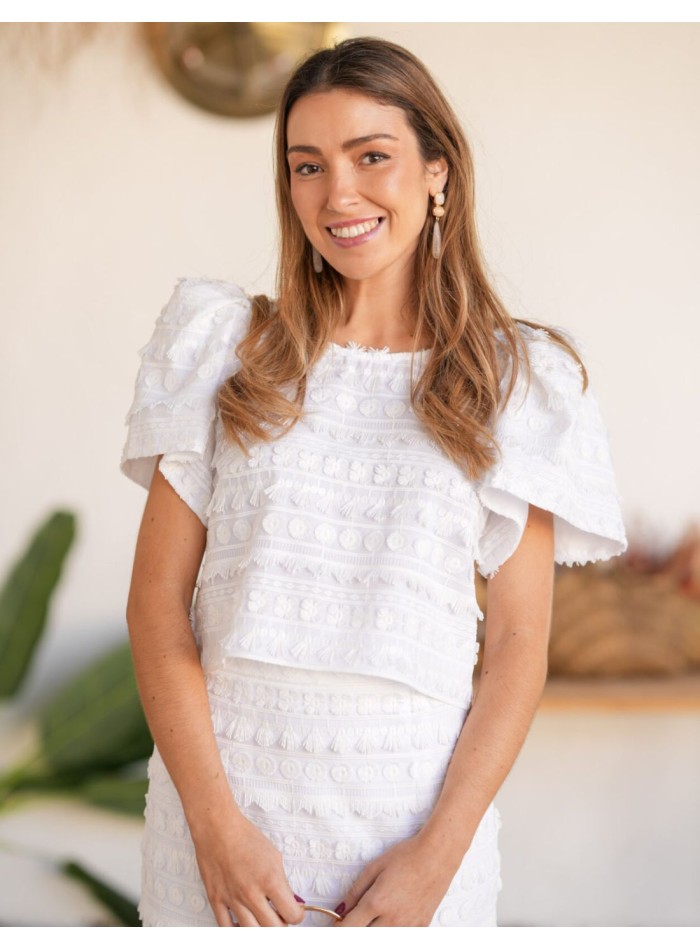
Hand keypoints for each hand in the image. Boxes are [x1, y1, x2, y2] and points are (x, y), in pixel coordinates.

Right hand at [188, 803, 305, 926]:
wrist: (218, 828)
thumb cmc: (246, 837)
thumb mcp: (274, 856)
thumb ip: (282, 883)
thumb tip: (289, 901)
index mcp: (270, 880)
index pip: (291, 915)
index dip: (297, 916)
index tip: (295, 912)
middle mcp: (251, 893)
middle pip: (273, 929)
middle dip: (281, 925)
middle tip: (280, 915)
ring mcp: (232, 899)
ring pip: (251, 933)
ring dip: (261, 928)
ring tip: (264, 918)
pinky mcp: (216, 900)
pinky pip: (226, 928)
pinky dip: (237, 930)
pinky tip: (244, 922)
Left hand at [331, 830, 462, 926]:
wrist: (437, 856)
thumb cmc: (405, 856)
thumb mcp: (375, 867)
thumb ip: (355, 892)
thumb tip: (339, 911)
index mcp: (376, 903)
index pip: (348, 930)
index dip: (338, 930)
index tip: (335, 926)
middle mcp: (392, 920)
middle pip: (364, 939)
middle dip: (356, 930)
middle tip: (356, 919)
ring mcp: (408, 926)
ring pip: (382, 940)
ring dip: (374, 931)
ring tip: (375, 916)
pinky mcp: (421, 928)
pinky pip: (401, 937)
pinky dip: (392, 931)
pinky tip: (394, 918)